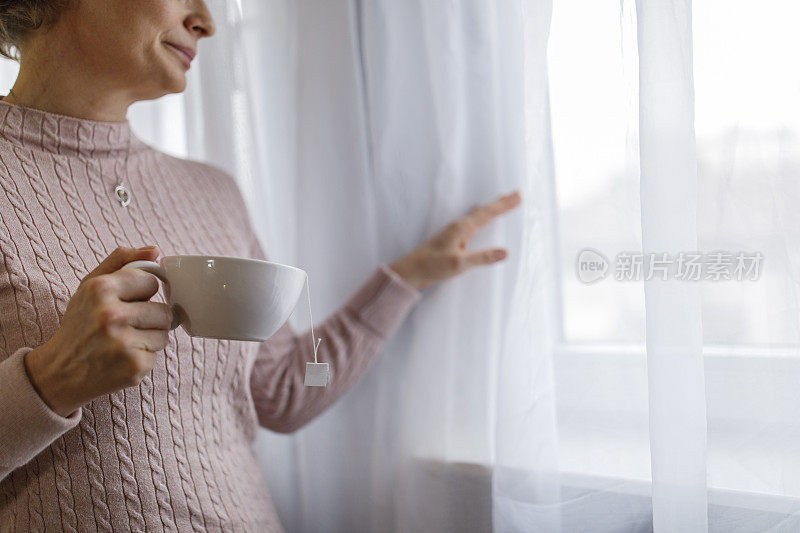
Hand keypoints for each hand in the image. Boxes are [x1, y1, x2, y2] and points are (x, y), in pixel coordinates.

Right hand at [23, 246, 173, 416]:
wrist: (60, 372)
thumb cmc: (80, 324)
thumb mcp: (90, 286)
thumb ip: (122, 261)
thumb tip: (155, 250)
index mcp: (100, 289)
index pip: (151, 281)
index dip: (142, 293)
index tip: (126, 302)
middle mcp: (111, 315)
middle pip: (164, 310)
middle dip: (149, 318)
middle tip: (123, 326)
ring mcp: (124, 343)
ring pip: (165, 333)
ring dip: (149, 338)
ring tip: (122, 341)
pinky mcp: (134, 366)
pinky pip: (158, 354)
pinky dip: (143, 357)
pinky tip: (121, 358)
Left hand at [389, 190, 522, 290]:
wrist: (411, 272)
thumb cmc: (432, 266)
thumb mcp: (459, 264)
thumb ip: (482, 257)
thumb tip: (506, 252)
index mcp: (462, 228)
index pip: (488, 214)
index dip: (504, 205)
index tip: (519, 195)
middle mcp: (459, 227)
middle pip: (484, 211)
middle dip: (501, 203)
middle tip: (517, 194)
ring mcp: (455, 233)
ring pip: (479, 216)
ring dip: (493, 209)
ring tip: (504, 203)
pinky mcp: (453, 240)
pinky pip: (474, 224)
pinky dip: (483, 218)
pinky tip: (481, 219)